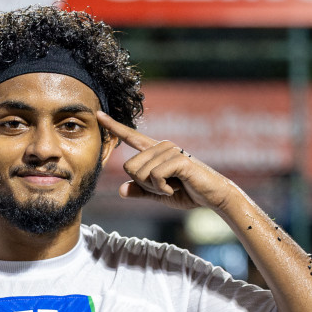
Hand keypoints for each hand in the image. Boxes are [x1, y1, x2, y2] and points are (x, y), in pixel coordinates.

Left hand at [99, 113, 236, 211]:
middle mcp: (162, 146)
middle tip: (163, 188)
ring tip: (172, 187)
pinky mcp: (179, 159)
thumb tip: (121, 190)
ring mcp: (171, 150)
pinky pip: (154, 176)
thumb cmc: (187, 193)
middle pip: (129, 167)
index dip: (114, 127)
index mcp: (155, 151)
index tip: (98, 115)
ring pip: (141, 173)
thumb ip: (140, 192)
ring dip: (154, 188)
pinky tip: (175, 188)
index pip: (131, 137)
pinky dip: (162, 189)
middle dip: (142, 185)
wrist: (213, 197)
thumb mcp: (158, 195)